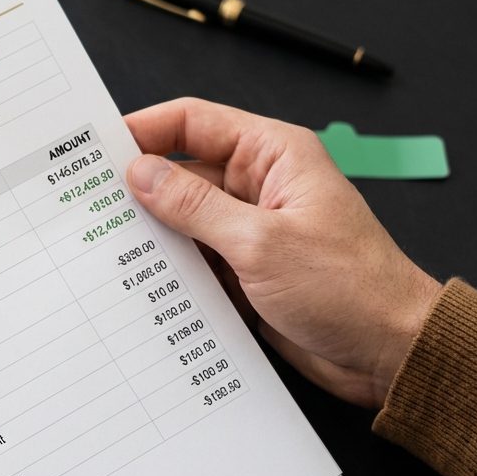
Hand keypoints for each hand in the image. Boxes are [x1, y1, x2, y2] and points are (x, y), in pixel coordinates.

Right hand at [124, 98, 441, 407]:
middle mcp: (257, 187)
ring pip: (182, 220)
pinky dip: (169, 269)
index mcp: (272, 156)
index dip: (144, 129)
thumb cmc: (350, 288)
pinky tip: (139, 280)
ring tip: (106, 245)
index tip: (98, 147)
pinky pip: (193, 260)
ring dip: (152, 234)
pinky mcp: (242, 270)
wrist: (386, 352)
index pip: (193, 123)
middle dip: (138, 188)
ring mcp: (247, 230)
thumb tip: (141, 174)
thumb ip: (194, 206)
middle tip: (90, 204)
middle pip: (181, 172)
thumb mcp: (261, 242)